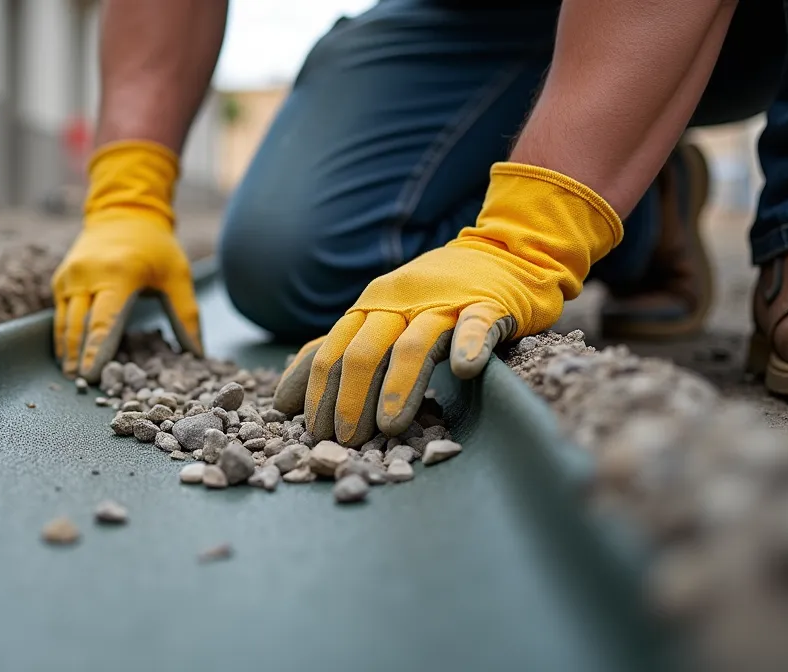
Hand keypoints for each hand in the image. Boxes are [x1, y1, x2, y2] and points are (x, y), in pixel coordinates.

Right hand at [52, 140, 202, 381]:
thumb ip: (187, 315)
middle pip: (78, 326)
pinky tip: (66, 355)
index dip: (97, 351)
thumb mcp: (178, 275)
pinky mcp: (61, 279)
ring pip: (63, 322)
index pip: (104, 321)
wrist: (123, 213)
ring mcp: (70, 276)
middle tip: (81, 385)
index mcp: (118, 274)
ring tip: (70, 375)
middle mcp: (88, 275)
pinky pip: (58, 313)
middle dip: (78, 357)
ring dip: (66, 350)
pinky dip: (62, 335)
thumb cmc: (156, 247)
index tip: (93, 376)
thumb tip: (198, 354)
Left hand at [273, 163, 622, 445]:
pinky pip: (477, 325)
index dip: (319, 392)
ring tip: (388, 427)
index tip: (310, 433)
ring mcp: (443, 303)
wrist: (504, 253)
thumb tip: (282, 401)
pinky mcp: (488, 305)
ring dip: (398, 386)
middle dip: (350, 399)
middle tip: (344, 441)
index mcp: (370, 308)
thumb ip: (336, 354)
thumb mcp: (379, 319)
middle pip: (364, 351)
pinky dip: (470, 345)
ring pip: (413, 344)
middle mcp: (399, 303)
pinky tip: (464, 370)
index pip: (333, 351)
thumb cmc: (436, 297)